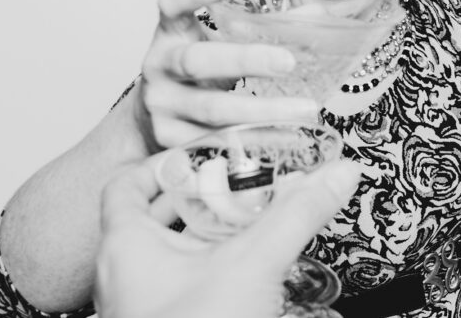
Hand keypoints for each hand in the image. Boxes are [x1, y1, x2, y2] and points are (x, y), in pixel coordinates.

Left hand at [93, 154, 361, 317]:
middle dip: (195, 199)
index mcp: (126, 247)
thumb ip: (296, 216)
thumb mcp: (253, 266)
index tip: (197, 157)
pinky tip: (244, 277)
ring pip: (167, 257)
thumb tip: (337, 174)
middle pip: (151, 218)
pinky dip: (208, 274)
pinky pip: (179, 289)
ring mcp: (141, 308)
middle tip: (231, 187)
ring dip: (204, 237)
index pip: (124, 185)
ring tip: (243, 226)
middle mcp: (123, 277)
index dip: (159, 164)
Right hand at [134, 0, 318, 149]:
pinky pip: (220, 140)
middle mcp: (158, 66)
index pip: (172, 3)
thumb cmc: (195, 74)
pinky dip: (259, 138)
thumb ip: (261, 27)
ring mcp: (162, 106)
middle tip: (288, 61)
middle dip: (245, 60)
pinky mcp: (171, 140)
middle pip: (196, 61)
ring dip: (264, 110)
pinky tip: (290, 134)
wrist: (153, 119)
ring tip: (306, 108)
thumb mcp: (217, 43)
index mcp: (170, 32)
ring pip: (213, 109)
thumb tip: (317, 13)